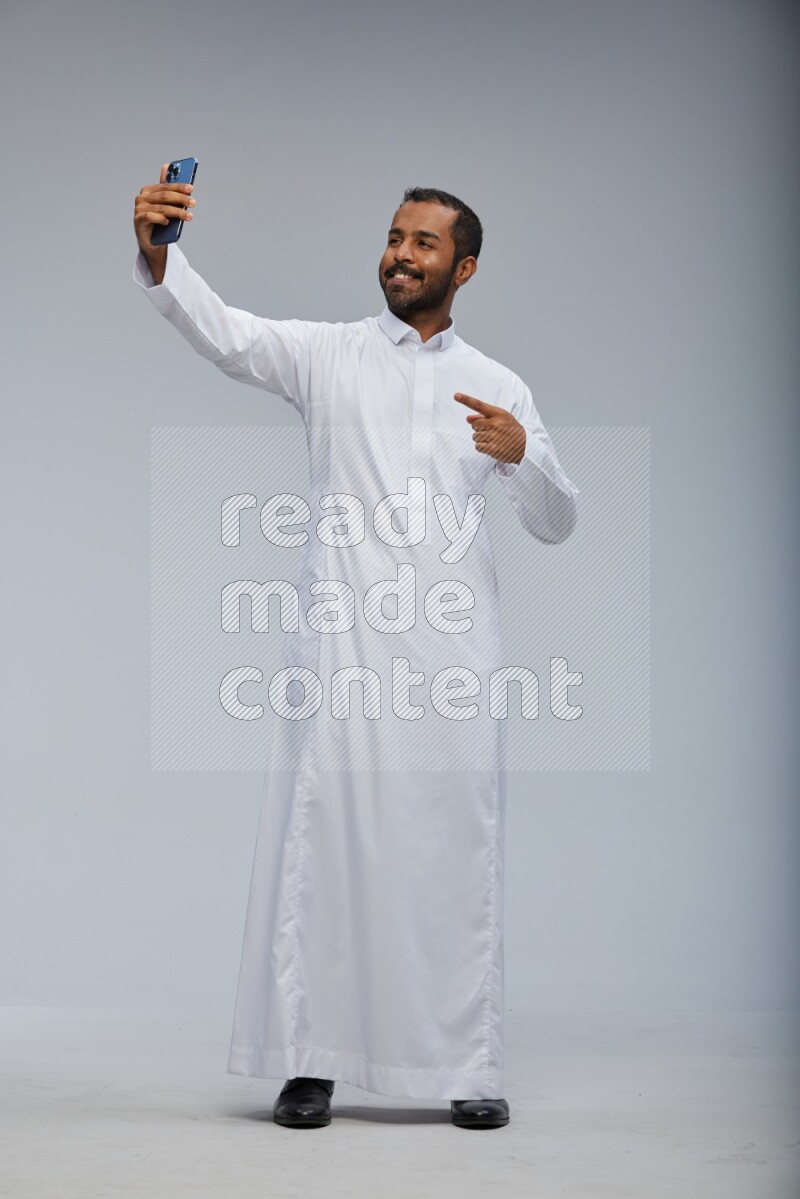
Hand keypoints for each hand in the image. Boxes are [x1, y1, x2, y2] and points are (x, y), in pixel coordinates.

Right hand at [133, 164, 195, 281]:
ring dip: (177, 212)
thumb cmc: (160, 221)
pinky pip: (150, 217)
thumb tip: (168, 166)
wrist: (153, 241)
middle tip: (193, 202)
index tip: (191, 188)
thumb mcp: (166, 205)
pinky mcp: (138, 220)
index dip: (178, 187)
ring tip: (189, 216)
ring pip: (161, 208)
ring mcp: (139, 209)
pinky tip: (167, 221)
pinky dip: (160, 218)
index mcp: (149, 190)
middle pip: (164, 196)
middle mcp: (142, 198)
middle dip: (180, 199)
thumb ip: (168, 189)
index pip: (166, 186)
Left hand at [453, 393, 525, 463]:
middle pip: (474, 425)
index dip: (466, 400)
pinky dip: (482, 448)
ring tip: (493, 439)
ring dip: (481, 439)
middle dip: (479, 429)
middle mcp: (496, 423)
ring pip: (475, 437)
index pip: (479, 405)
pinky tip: (492, 446)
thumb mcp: (501, 418)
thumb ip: (483, 417)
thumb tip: (467, 418)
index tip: (456, 395)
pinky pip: (477, 447)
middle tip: (491, 431)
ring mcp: (494, 436)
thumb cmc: (510, 429)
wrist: (525, 446)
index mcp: (498, 413)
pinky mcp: (493, 449)